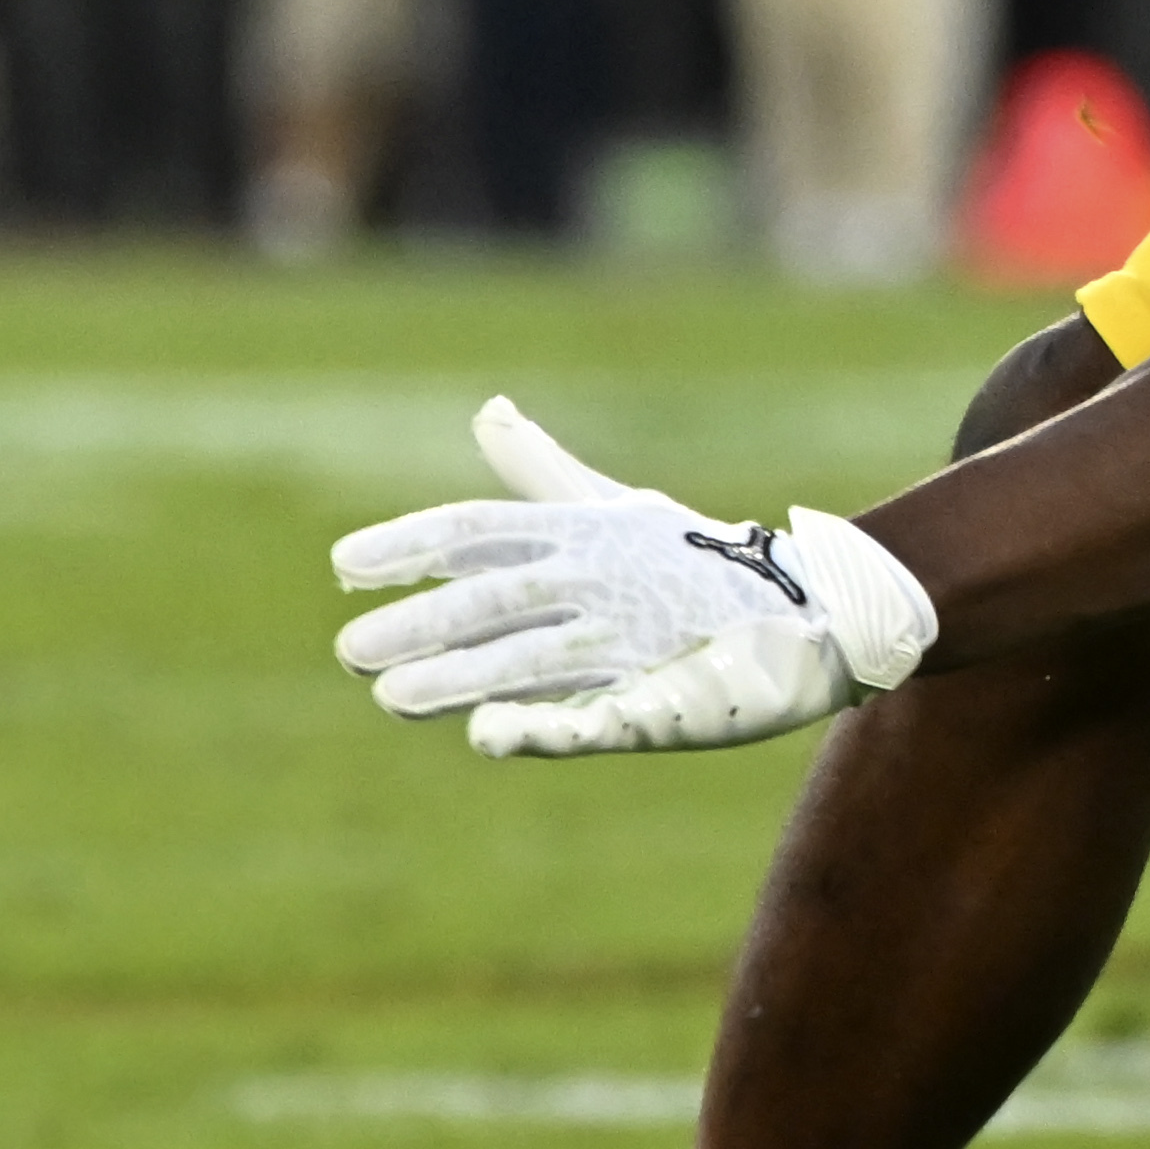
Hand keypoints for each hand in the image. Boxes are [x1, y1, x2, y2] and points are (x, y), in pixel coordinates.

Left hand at [334, 398, 938, 762]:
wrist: (806, 615)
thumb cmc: (692, 560)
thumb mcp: (615, 507)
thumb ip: (542, 470)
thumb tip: (489, 412)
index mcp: (579, 531)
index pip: (477, 530)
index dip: (408, 545)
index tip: (344, 567)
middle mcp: (594, 582)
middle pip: (491, 599)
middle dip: (418, 624)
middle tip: (349, 651)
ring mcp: (626, 642)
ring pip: (529, 658)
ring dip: (459, 678)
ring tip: (391, 699)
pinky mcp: (658, 700)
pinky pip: (593, 715)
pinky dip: (543, 726)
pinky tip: (488, 736)